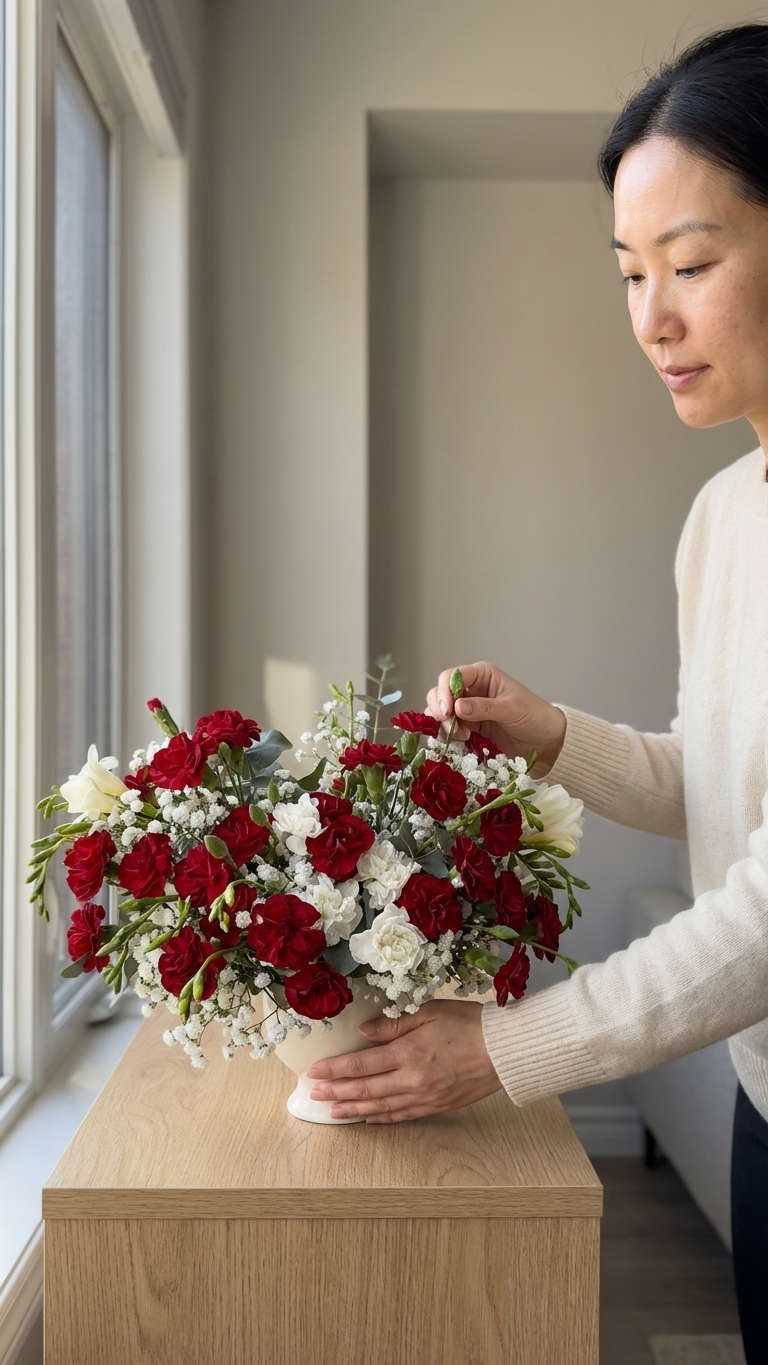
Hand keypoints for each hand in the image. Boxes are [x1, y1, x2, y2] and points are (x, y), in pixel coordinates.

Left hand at [306, 999, 501, 1122]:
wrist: (504, 1051)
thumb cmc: (469, 1024)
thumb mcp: (429, 1012)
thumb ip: (393, 1023)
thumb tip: (363, 1032)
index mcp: (408, 1053)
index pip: (361, 1064)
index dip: (335, 1070)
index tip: (314, 1072)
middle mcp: (412, 1080)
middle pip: (365, 1089)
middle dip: (336, 1092)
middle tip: (314, 1095)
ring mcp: (424, 1097)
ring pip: (381, 1107)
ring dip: (354, 1110)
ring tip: (333, 1112)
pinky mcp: (437, 1106)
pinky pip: (403, 1116)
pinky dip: (383, 1119)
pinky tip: (369, 1119)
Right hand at [426, 660, 565, 771]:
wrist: (545, 742)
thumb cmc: (534, 716)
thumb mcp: (511, 709)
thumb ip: (484, 707)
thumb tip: (457, 706)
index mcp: (481, 676)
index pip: (451, 677)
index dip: (444, 692)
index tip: (447, 711)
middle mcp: (469, 690)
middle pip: (438, 694)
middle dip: (440, 710)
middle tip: (451, 727)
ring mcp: (465, 711)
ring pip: (438, 713)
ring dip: (442, 726)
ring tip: (461, 738)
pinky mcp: (466, 730)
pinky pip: (446, 731)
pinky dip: (445, 737)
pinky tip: (457, 744)